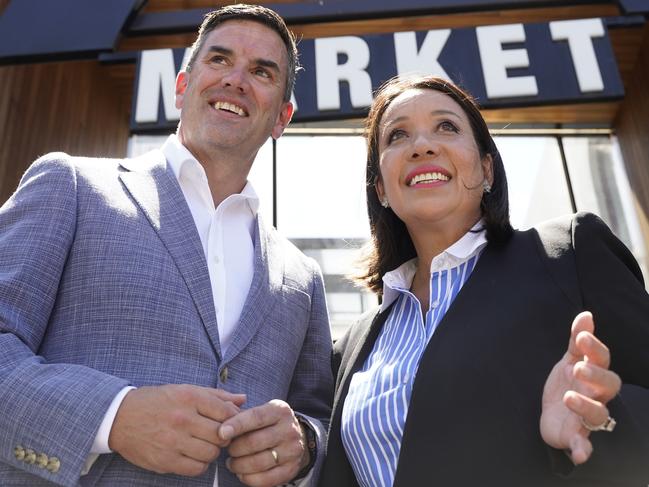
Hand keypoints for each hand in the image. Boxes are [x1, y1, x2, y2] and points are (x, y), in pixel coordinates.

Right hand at [108, 384, 245, 475]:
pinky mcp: (165, 461)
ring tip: (203, 444)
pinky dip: (199, 464)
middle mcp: (182, 419)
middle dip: (223, 436)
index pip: (226, 412)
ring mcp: (173, 441)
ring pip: (211, 453)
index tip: (229, 422)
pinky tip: (193, 455)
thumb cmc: (156, 402)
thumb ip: (216, 395)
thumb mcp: (185, 390)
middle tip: (216, 434)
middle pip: (221, 434)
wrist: (120, 417)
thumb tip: (243, 399)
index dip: (233, 419)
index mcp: (189, 397)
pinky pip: (196, 468)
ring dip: (212, 451)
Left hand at [219, 399, 308, 486]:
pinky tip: (242, 473)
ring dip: (238, 465)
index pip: (256, 417)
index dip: (236, 425)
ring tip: (232, 462)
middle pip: (254, 442)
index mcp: (280, 411)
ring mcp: (292, 451)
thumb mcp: (261, 409)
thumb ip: (240, 411)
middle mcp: (289, 430)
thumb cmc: (270, 423)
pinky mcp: (291, 469)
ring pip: (257, 463)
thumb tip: (221, 416)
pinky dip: (248, 478)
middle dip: (234, 448)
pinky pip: (265, 479)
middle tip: (228, 449)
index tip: (221, 433)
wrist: (298, 437)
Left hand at [540, 311, 620, 463]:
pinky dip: (583, 450)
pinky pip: (585, 445)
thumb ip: (577, 339)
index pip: (602, 359)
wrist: (555, 415)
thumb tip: (586, 314)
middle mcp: (597, 395)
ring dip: (585, 407)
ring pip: (598, 414)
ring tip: (568, 398)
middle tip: (577, 368)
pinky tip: (580, 455)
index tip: (580, 337)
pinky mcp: (578, 436)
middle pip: (607, 385)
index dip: (593, 348)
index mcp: (594, 374)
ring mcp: (588, 417)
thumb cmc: (568, 383)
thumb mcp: (570, 360)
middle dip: (594, 375)